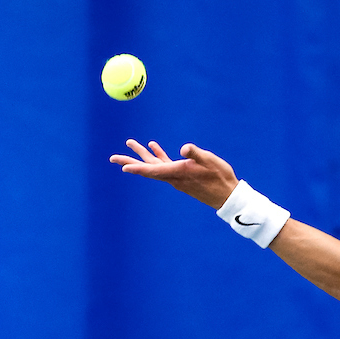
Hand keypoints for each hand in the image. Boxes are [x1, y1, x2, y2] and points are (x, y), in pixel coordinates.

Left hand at [109, 139, 239, 208]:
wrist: (227, 196)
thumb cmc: (220, 178)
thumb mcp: (210, 162)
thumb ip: (196, 154)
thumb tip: (184, 148)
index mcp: (178, 172)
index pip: (153, 170)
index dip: (137, 168)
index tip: (123, 167)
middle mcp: (173, 176)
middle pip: (147, 169)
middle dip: (130, 162)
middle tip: (112, 158)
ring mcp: (176, 176)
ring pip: (154, 165)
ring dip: (141, 155)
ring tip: (130, 143)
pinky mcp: (182, 175)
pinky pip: (164, 164)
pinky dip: (158, 156)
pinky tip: (154, 146)